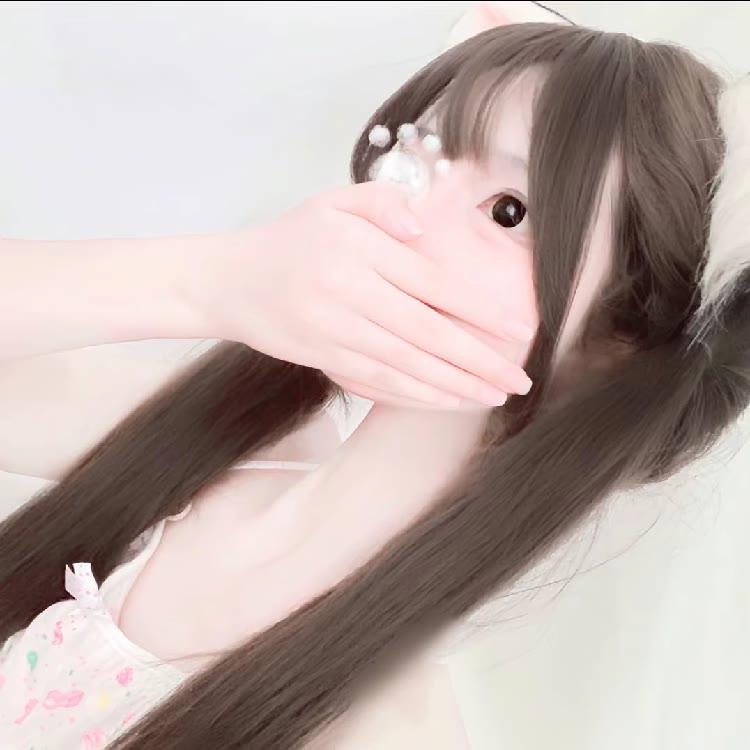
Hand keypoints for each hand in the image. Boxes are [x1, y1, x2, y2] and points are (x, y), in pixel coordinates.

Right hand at [191, 182, 534, 409]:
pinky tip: (447, 401)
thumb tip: (424, 230)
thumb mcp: (330, 201)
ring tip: (493, 396)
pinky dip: (416, 395)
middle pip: (428, 333)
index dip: (479, 311)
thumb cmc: (288, 239)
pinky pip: (378, 382)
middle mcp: (349, 292)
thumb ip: (381, 204)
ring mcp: (335, 330)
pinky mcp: (323, 356)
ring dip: (455, 384)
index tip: (517, 330)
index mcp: (359, 250)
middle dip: (479, 360)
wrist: (227, 281)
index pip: (434, 284)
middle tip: (518, 380)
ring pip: (407, 364)